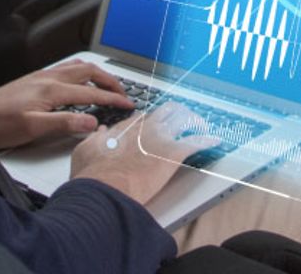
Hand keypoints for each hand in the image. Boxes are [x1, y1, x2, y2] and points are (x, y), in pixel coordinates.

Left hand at [0, 60, 133, 149]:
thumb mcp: (34, 129)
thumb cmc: (1, 124)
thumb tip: (92, 121)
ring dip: (96, 74)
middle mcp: (49, 78)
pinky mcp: (35, 79)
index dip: (112, 98)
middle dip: (109, 81)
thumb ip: (65, 123)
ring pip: (77, 67)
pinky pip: (65, 68)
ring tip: (107, 84)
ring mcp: (42, 76)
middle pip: (88, 72)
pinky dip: (81, 72)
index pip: (91, 92)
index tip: (127, 104)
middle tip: (123, 92)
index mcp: (52, 89)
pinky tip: (80, 79)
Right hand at [69, 101, 223, 205]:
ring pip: (184, 119)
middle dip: (176, 113)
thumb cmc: (93, 175)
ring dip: (194, 122)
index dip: (152, 120)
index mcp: (125, 127)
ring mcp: (160, 138)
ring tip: (202, 126)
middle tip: (183, 120)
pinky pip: (197, 141)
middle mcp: (145, 128)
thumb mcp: (85, 150)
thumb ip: (95, 137)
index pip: (144, 116)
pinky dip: (207, 140)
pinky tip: (215, 140)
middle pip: (166, 111)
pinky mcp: (173, 153)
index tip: (156, 124)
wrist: (105, 189)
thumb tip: (100, 131)